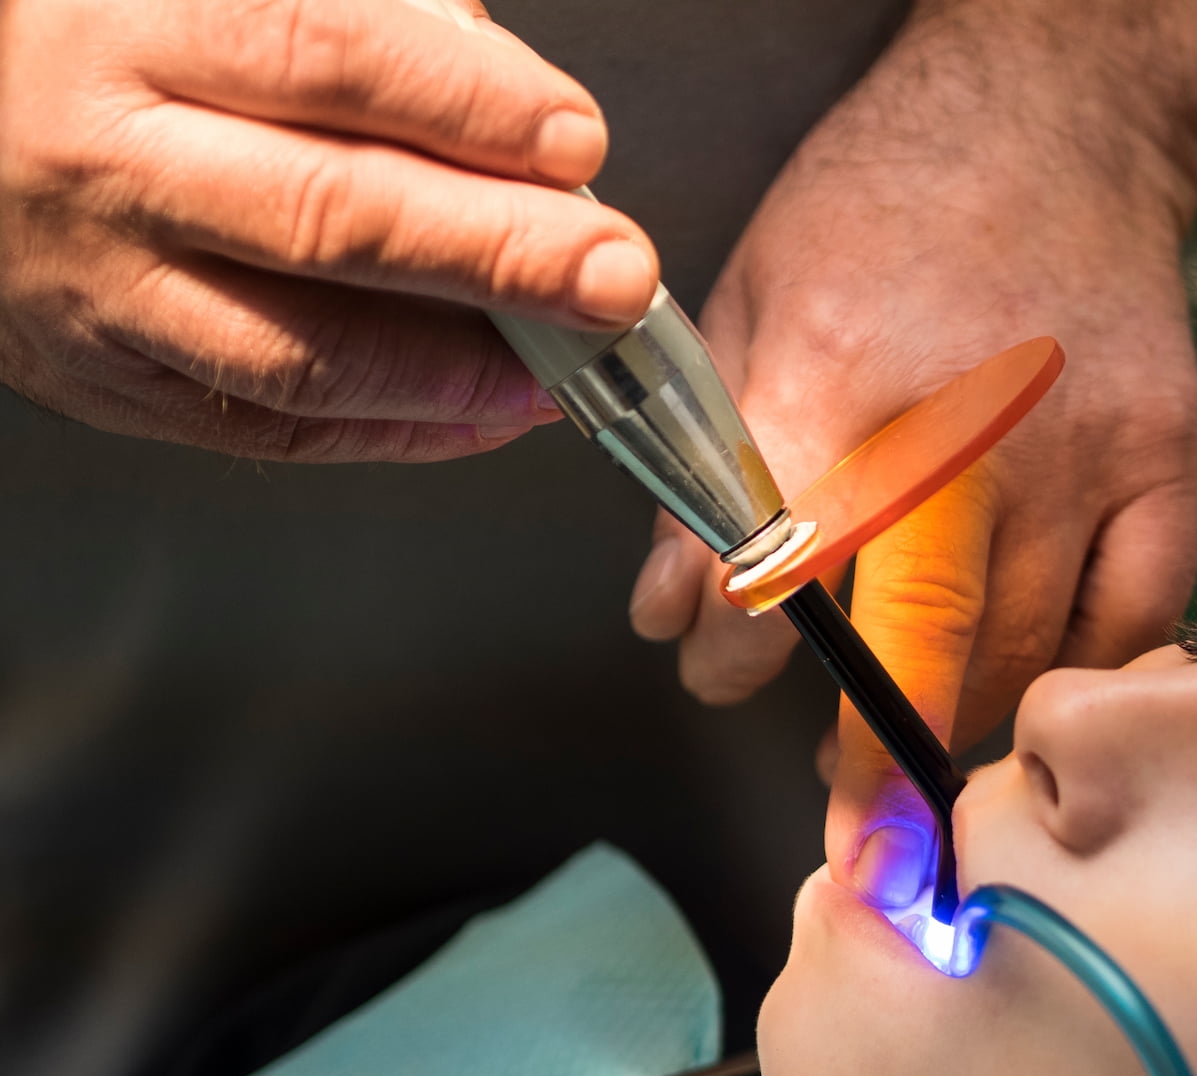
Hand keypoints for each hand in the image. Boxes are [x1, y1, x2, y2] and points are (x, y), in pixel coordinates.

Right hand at [0, 0, 658, 460]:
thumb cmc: (99, 49)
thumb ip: (355, 21)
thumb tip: (507, 94)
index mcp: (131, 29)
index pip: (327, 54)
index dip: (468, 103)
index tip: (576, 141)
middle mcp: (109, 163)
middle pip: (335, 217)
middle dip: (500, 253)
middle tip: (613, 274)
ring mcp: (103, 288)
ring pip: (304, 352)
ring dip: (459, 371)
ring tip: (566, 369)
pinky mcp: (110, 381)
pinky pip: (271, 427)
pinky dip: (398, 430)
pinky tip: (488, 414)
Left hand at [627, 0, 1196, 901]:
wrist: (1051, 123)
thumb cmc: (884, 212)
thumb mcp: (750, 300)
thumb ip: (705, 461)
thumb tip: (669, 610)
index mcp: (838, 373)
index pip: (773, 568)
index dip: (733, 652)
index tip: (718, 673)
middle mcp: (966, 428)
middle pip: (918, 641)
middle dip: (865, 754)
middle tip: (843, 824)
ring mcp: (1083, 453)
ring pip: (1023, 651)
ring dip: (957, 719)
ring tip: (906, 733)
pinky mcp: (1166, 462)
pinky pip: (1128, 622)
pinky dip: (1075, 676)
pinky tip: (1022, 684)